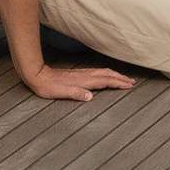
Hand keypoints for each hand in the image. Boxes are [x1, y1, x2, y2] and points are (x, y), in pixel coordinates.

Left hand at [23, 62, 138, 101]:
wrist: (37, 75)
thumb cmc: (48, 86)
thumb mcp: (60, 93)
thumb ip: (76, 94)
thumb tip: (90, 97)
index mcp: (83, 81)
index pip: (105, 81)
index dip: (118, 83)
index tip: (129, 85)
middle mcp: (85, 76)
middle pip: (107, 74)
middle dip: (120, 78)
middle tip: (131, 82)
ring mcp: (81, 74)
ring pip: (103, 72)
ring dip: (114, 75)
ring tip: (123, 78)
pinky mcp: (78, 74)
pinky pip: (97, 73)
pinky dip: (106, 74)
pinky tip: (104, 76)